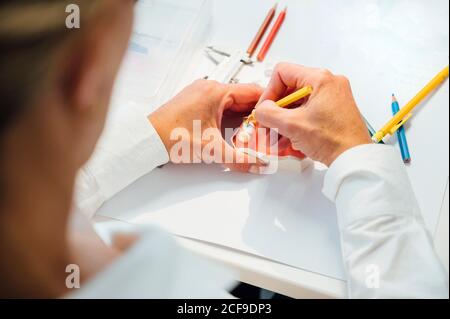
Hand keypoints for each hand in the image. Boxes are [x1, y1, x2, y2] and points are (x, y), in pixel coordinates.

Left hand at [149, 80, 266, 170]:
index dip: (268, 105)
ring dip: (242, 115)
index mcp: (216, 92)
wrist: (148, 139)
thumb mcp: (212, 150)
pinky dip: (229, 115)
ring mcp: (201, 92)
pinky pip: (220, 103)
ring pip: (232, 100)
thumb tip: (257, 163)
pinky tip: (232, 129)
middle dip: (255, 114)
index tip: (276, 116)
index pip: (253, 92)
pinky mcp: (195, 99)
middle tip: (265, 129)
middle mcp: (209, 87)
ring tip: (250, 132)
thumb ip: (240, 159)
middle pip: (243, 97)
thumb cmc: (172, 136)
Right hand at [255, 63, 371, 166]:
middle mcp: (329, 83)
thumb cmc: (333, 140)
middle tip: (269, 124)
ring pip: (299, 101)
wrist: (354, 158)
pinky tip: (293, 139)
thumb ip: (268, 113)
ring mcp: (334, 96)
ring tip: (280, 136)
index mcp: (320, 78)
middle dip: (277, 109)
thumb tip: (260, 110)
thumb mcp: (291, 125)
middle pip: (290, 88)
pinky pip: (309, 110)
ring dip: (286, 118)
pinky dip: (298, 122)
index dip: (269, 91)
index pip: (282, 72)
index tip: (265, 109)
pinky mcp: (335, 109)